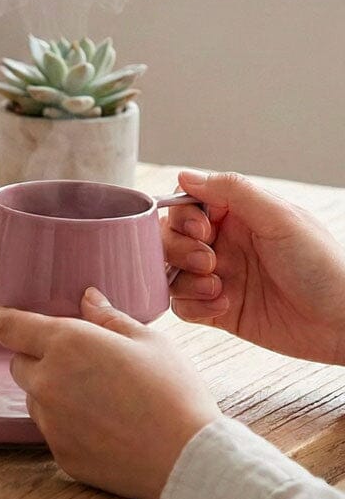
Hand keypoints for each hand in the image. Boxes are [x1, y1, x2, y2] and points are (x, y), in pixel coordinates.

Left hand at [0, 288, 220, 498]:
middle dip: (38, 357)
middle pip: (20, 363)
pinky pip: (52, 429)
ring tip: (99, 398)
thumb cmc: (174, 393)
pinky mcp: (59, 453)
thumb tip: (87, 298)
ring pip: (35, 398)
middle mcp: (47, 381)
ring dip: (51, 391)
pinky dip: (67, 423)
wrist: (188, 462)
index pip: (9, 326)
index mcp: (66, 344)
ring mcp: (50, 421)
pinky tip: (104, 426)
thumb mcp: (149, 341)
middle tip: (78, 362)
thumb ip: (109, 317)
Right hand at [164, 170, 344, 363]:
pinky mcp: (217, 310)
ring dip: (186, 280)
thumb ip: (233, 190)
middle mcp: (225, 244)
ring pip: (170, 272)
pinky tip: (222, 306)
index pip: (187, 206)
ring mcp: (219, 277)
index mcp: (238, 216)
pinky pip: (181, 305)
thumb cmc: (324, 267)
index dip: (184, 218)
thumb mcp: (281, 218)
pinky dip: (193, 306)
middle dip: (180, 250)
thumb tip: (186, 175)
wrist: (342, 322)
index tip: (202, 230)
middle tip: (210, 260)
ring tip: (217, 287)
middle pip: (170, 238)